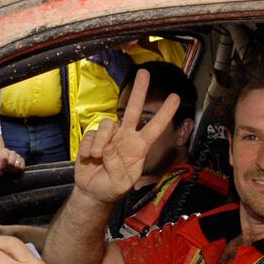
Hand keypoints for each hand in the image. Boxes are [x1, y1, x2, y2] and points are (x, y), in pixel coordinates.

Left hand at [0, 148, 25, 174]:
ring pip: (17, 166)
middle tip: (4, 172)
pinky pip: (22, 167)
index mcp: (4, 151)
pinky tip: (13, 171)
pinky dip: (17, 170)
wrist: (0, 163)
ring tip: (8, 171)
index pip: (4, 158)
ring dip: (12, 170)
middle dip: (7, 169)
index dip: (2, 167)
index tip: (0, 173)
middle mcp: (12, 153)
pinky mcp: (22, 161)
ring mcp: (18, 156)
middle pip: (11, 163)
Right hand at [75, 69, 179, 202]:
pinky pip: (91, 135)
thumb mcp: (120, 185)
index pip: (155, 128)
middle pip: (134, 110)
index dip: (165, 113)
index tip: (175, 98)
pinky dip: (88, 147)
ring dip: (101, 141)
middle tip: (144, 72)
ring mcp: (110, 137)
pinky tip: (89, 158)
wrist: (93, 191)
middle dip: (139, 91)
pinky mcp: (93, 138)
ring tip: (96, 157)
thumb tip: (108, 149)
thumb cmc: (112, 188)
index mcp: (139, 148)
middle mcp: (126, 138)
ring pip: (107, 124)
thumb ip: (117, 168)